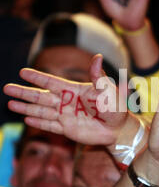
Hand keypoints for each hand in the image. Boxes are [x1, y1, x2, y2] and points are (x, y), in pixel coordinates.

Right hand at [3, 55, 128, 145]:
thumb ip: (98, 76)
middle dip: (24, 93)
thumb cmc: (115, 107)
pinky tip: (27, 119)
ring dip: (26, 108)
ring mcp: (66, 116)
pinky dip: (38, 123)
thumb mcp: (107, 90)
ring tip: (10, 104)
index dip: (37, 77)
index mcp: (74, 90)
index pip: (51, 82)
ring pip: (41, 111)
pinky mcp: (68, 130)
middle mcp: (67, 102)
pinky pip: (50, 126)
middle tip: (7, 88)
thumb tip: (97, 57)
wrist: (119, 129)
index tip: (23, 72)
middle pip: (41, 97)